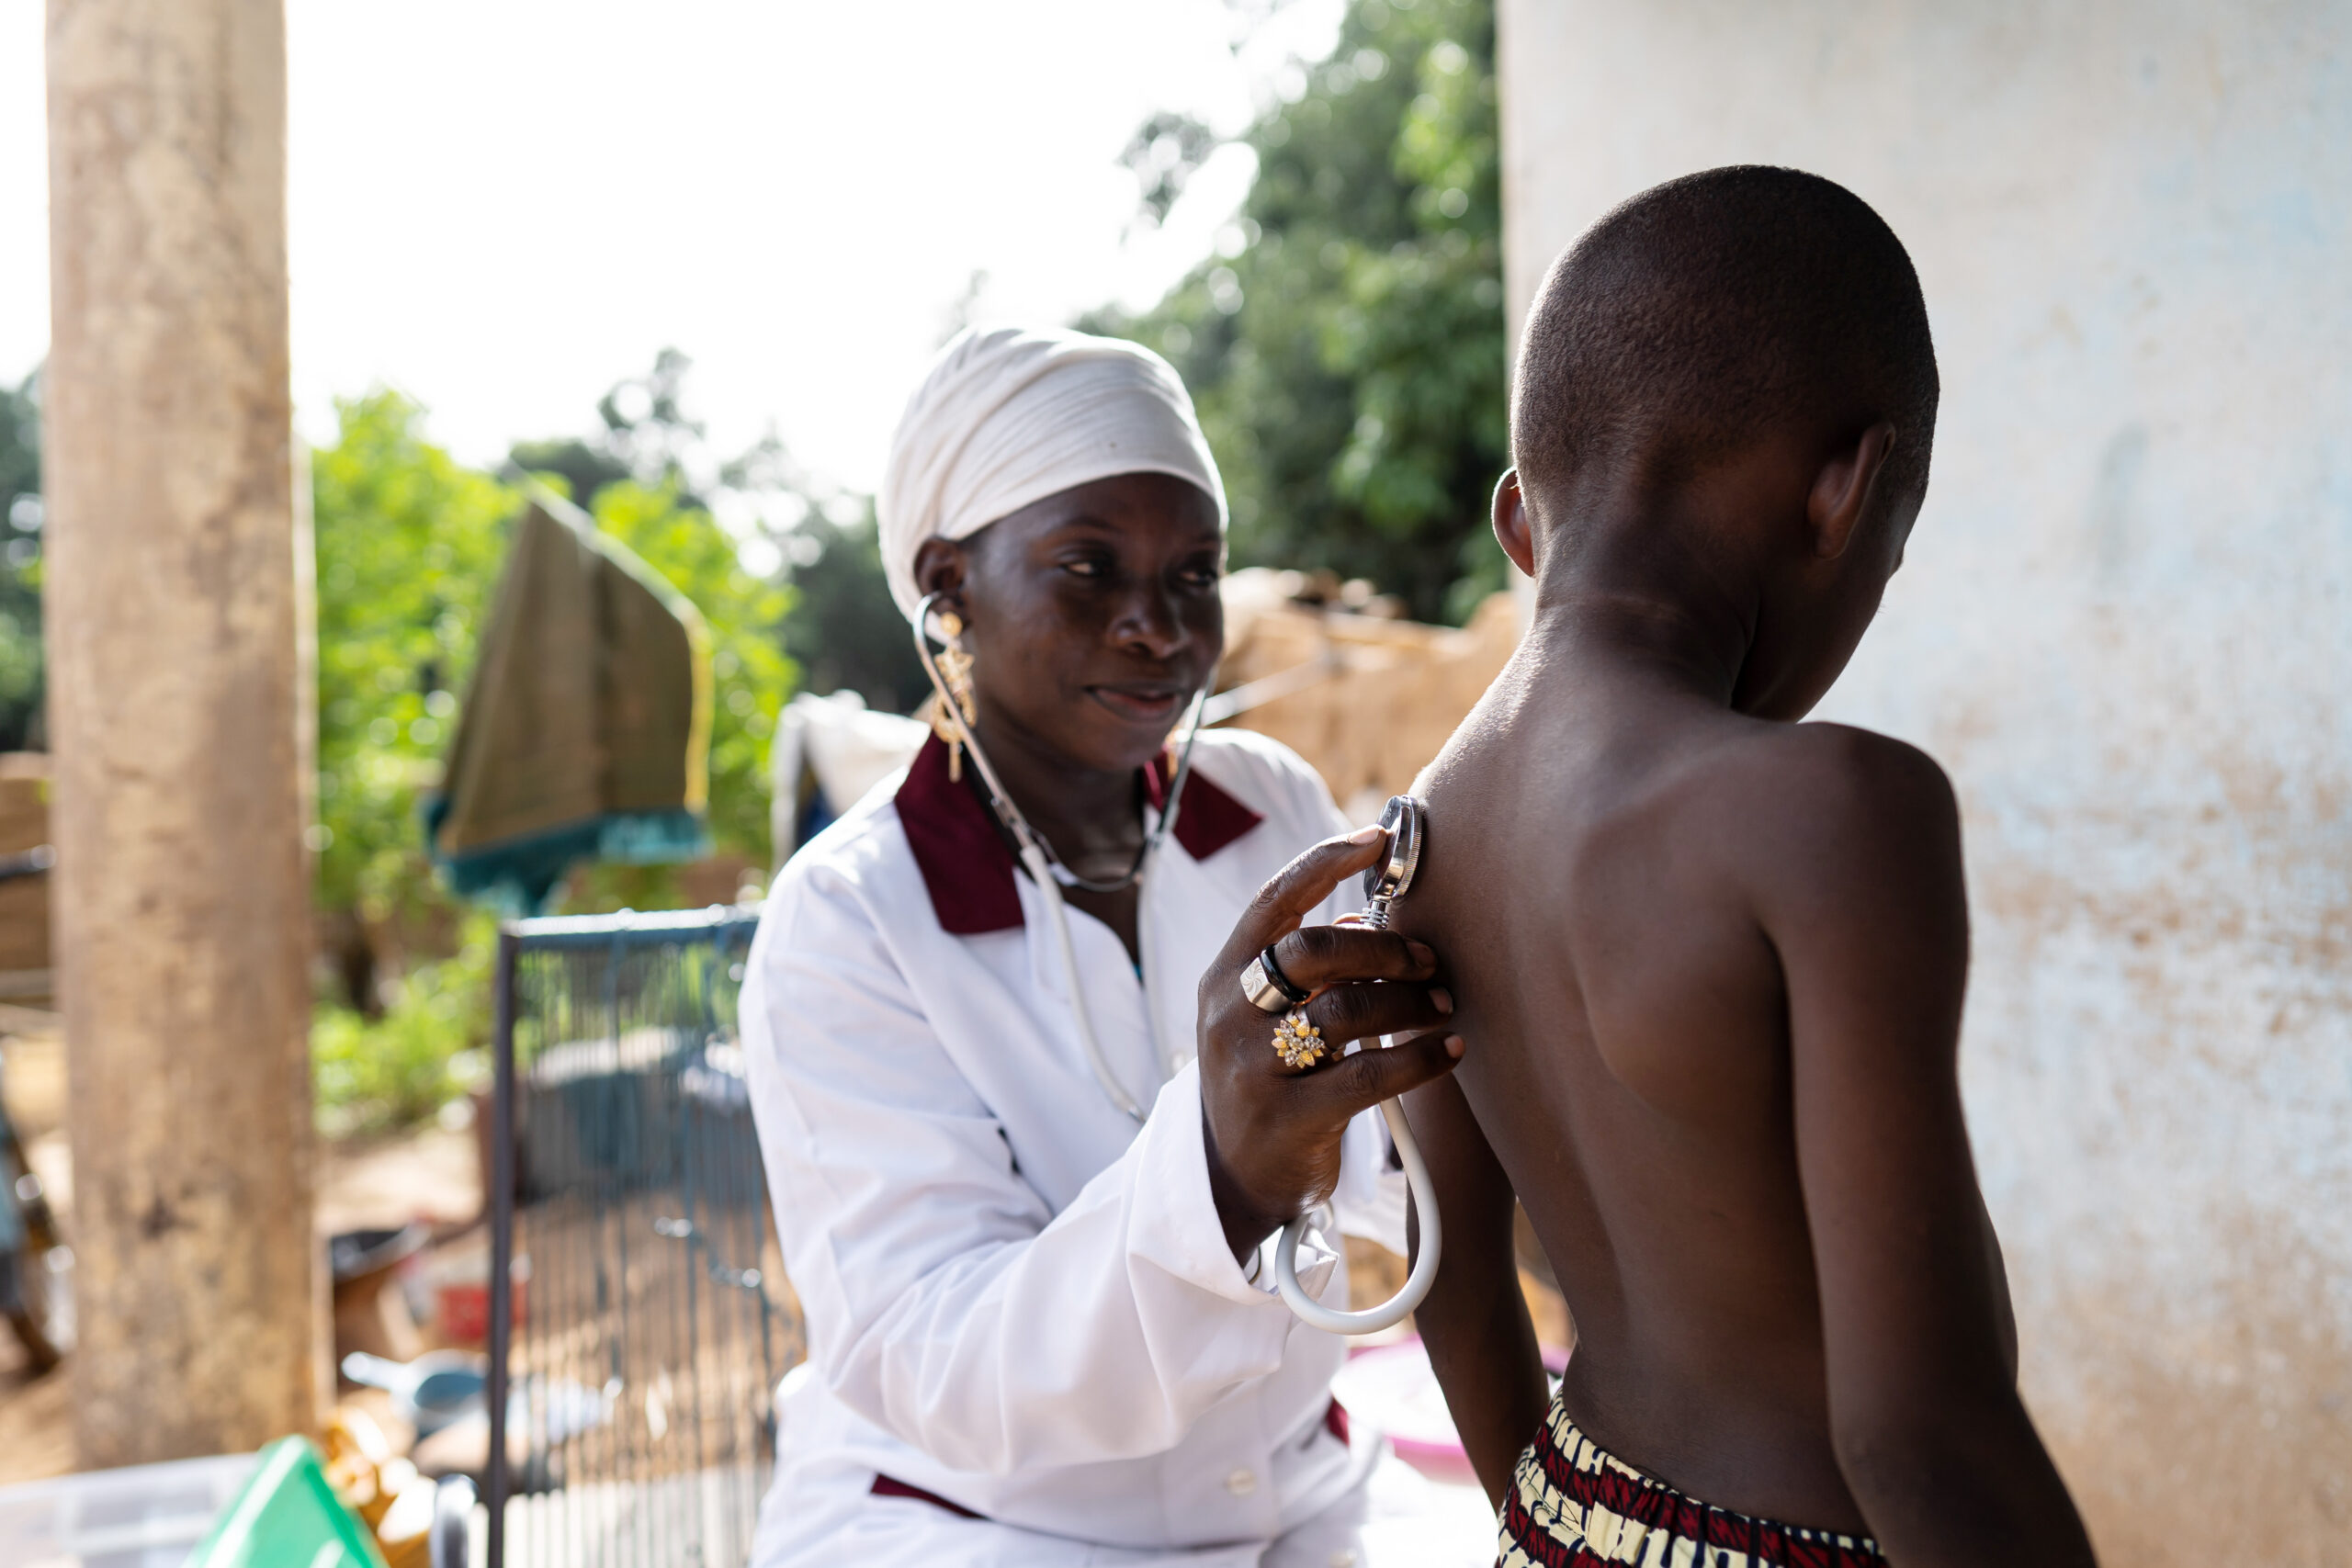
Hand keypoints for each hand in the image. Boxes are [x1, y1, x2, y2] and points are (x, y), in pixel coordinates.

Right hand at [1197, 824, 1463, 1261]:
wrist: (1233, 1180)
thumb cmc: (1268, 1079)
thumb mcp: (1263, 1017)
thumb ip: (1306, 968)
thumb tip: (1370, 918)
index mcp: (1223, 977)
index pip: (1273, 901)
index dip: (1326, 861)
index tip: (1379, 838)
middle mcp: (1230, 1016)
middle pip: (1315, 951)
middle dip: (1386, 947)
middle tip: (1431, 960)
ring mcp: (1254, 1068)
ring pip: (1347, 1010)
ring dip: (1411, 1001)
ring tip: (1444, 1004)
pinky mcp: (1288, 1119)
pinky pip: (1368, 1075)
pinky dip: (1421, 1057)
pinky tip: (1451, 1050)